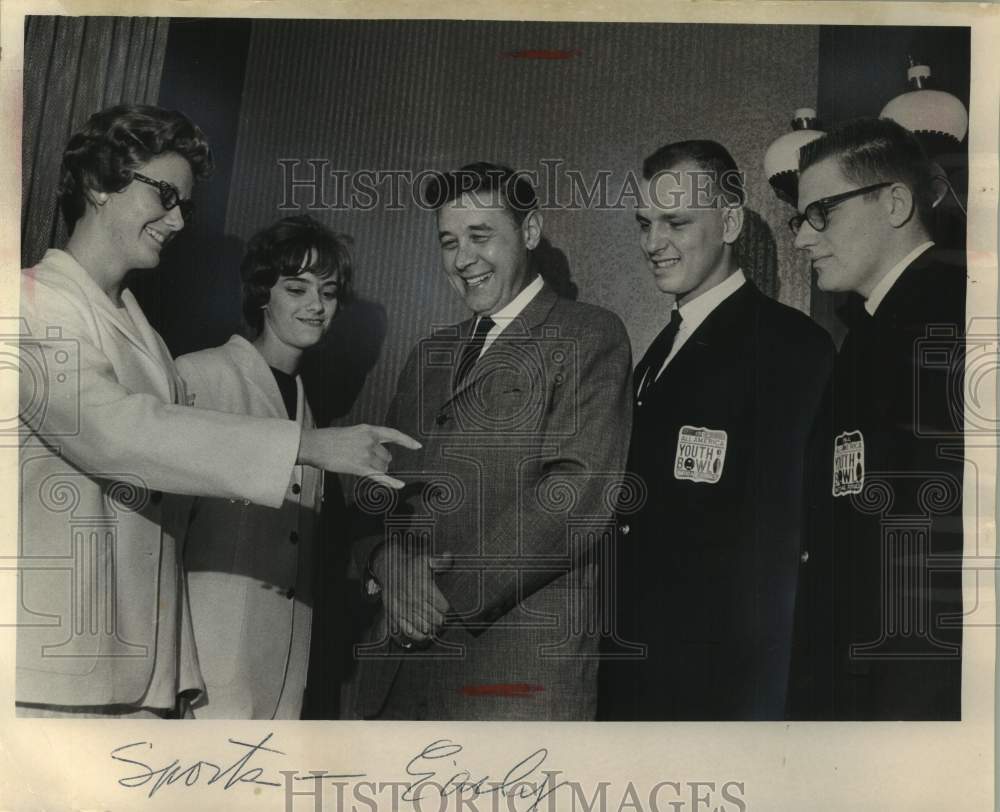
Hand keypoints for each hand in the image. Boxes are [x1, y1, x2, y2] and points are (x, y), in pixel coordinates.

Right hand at [298, 424, 419, 488]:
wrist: (316, 445)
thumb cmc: (329, 439)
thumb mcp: (352, 432)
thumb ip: (366, 439)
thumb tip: (375, 450)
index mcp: (369, 430)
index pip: (394, 435)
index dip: (407, 441)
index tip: (417, 446)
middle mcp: (371, 442)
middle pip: (387, 456)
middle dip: (380, 461)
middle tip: (364, 461)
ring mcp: (366, 455)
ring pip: (382, 467)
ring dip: (376, 469)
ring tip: (360, 466)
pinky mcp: (361, 468)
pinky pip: (380, 477)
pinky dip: (392, 482)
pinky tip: (400, 486)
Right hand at [372, 545, 452, 645]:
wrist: (390, 569)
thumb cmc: (411, 566)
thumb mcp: (426, 560)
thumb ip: (440, 561)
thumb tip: (449, 557)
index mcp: (424, 587)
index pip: (443, 606)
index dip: (447, 610)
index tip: (447, 610)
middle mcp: (415, 599)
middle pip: (436, 619)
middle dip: (441, 621)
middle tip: (442, 619)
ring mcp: (405, 608)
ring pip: (424, 626)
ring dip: (432, 628)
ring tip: (435, 627)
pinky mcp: (396, 614)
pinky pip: (408, 630)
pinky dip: (418, 636)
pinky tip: (425, 635)